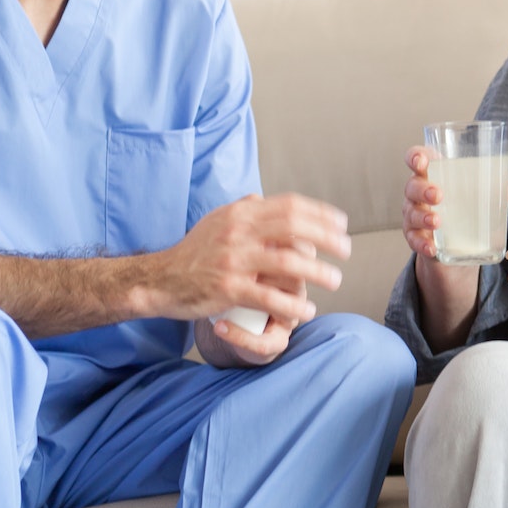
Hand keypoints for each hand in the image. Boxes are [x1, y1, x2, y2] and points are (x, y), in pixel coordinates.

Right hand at [155, 194, 349, 333]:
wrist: (161, 279)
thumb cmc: (194, 252)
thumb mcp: (216, 221)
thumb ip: (242, 209)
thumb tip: (264, 197)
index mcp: (240, 212)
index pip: (290, 205)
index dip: (321, 213)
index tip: (341, 224)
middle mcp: (238, 231)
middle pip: (295, 227)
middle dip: (328, 238)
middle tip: (347, 250)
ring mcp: (234, 260)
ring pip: (288, 263)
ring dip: (318, 272)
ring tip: (335, 280)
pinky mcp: (228, 288)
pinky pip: (270, 297)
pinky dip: (293, 305)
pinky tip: (307, 310)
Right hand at [402, 145, 507, 261]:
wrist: (453, 243)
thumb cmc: (463, 207)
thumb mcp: (478, 197)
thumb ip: (495, 191)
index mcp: (433, 175)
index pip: (417, 158)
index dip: (415, 157)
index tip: (422, 162)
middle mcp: (418, 193)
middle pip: (412, 186)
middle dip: (423, 189)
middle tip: (438, 195)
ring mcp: (413, 215)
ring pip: (411, 213)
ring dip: (423, 217)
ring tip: (437, 222)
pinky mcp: (415, 237)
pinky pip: (413, 240)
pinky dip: (421, 244)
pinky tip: (431, 248)